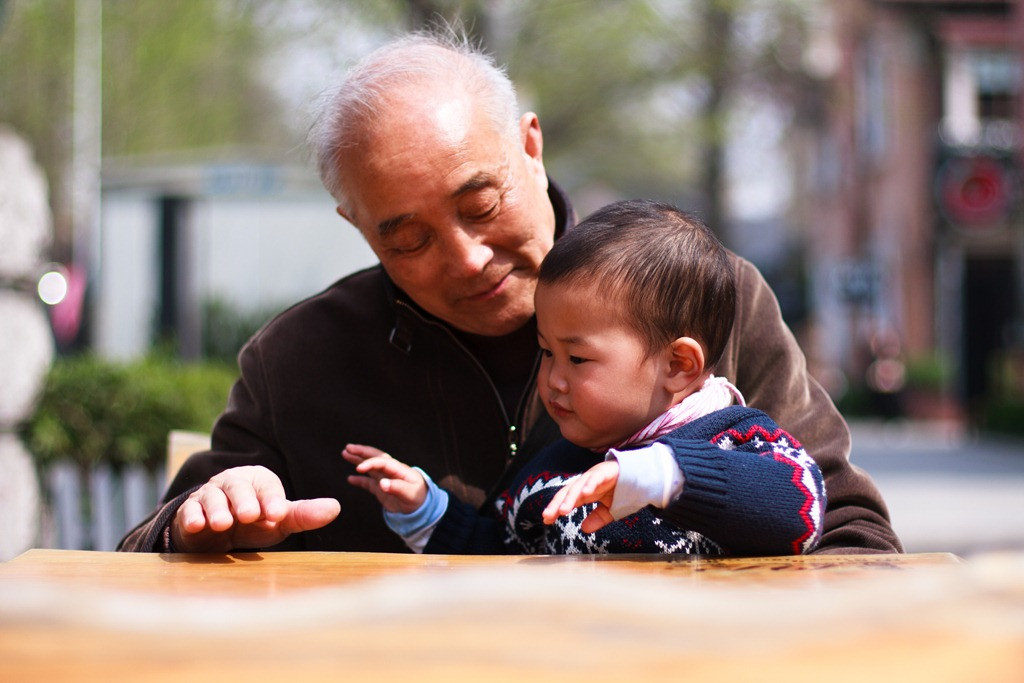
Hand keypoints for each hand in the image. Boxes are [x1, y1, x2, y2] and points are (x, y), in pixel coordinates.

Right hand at [171, 465, 339, 552]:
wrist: (219, 533)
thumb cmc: (256, 521)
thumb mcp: (280, 520)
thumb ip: (304, 515)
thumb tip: (336, 508)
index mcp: (259, 480)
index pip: (268, 487)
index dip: (272, 499)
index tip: (278, 513)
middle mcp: (233, 482)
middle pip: (238, 487)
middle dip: (243, 501)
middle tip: (249, 515)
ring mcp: (210, 494)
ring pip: (212, 497)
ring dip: (217, 510)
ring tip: (222, 523)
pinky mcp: (190, 510)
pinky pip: (189, 510)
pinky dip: (192, 516)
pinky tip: (196, 525)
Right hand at [342, 444, 426, 513]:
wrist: (423, 509)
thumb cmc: (419, 499)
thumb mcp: (410, 494)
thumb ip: (397, 488)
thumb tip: (382, 484)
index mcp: (399, 470)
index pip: (382, 462)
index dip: (370, 463)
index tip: (358, 468)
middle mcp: (391, 471)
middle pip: (375, 457)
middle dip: (362, 451)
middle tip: (348, 447)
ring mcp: (386, 479)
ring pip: (370, 466)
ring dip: (358, 459)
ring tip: (345, 453)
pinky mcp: (382, 489)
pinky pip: (369, 482)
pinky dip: (359, 480)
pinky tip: (349, 479)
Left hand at [542, 460, 619, 532]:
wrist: (641, 478)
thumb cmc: (623, 492)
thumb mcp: (609, 510)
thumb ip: (597, 518)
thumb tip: (584, 529)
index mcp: (585, 492)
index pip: (566, 500)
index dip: (555, 509)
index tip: (546, 520)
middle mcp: (586, 483)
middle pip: (567, 492)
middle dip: (556, 504)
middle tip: (548, 516)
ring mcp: (595, 476)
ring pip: (578, 486)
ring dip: (570, 498)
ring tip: (563, 510)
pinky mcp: (606, 471)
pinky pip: (596, 477)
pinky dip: (590, 484)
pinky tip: (584, 493)